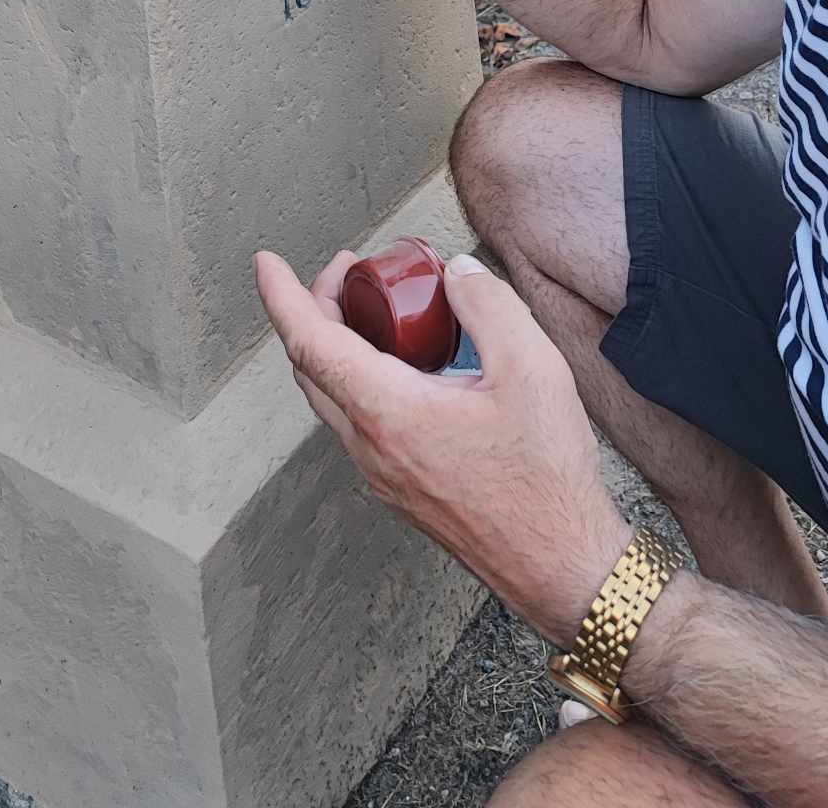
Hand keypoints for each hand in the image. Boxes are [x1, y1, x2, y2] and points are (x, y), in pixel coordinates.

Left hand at [254, 247, 629, 643]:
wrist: (561, 565)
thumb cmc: (545, 477)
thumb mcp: (532, 368)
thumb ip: (488, 305)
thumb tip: (457, 274)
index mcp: (389, 413)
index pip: (309, 343)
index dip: (282, 294)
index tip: (266, 262)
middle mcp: (371, 448)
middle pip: (313, 368)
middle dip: (316, 309)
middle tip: (350, 273)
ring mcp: (382, 475)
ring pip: (333, 399)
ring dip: (339, 346)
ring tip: (379, 311)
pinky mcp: (401, 489)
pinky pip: (359, 423)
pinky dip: (362, 379)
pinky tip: (406, 364)